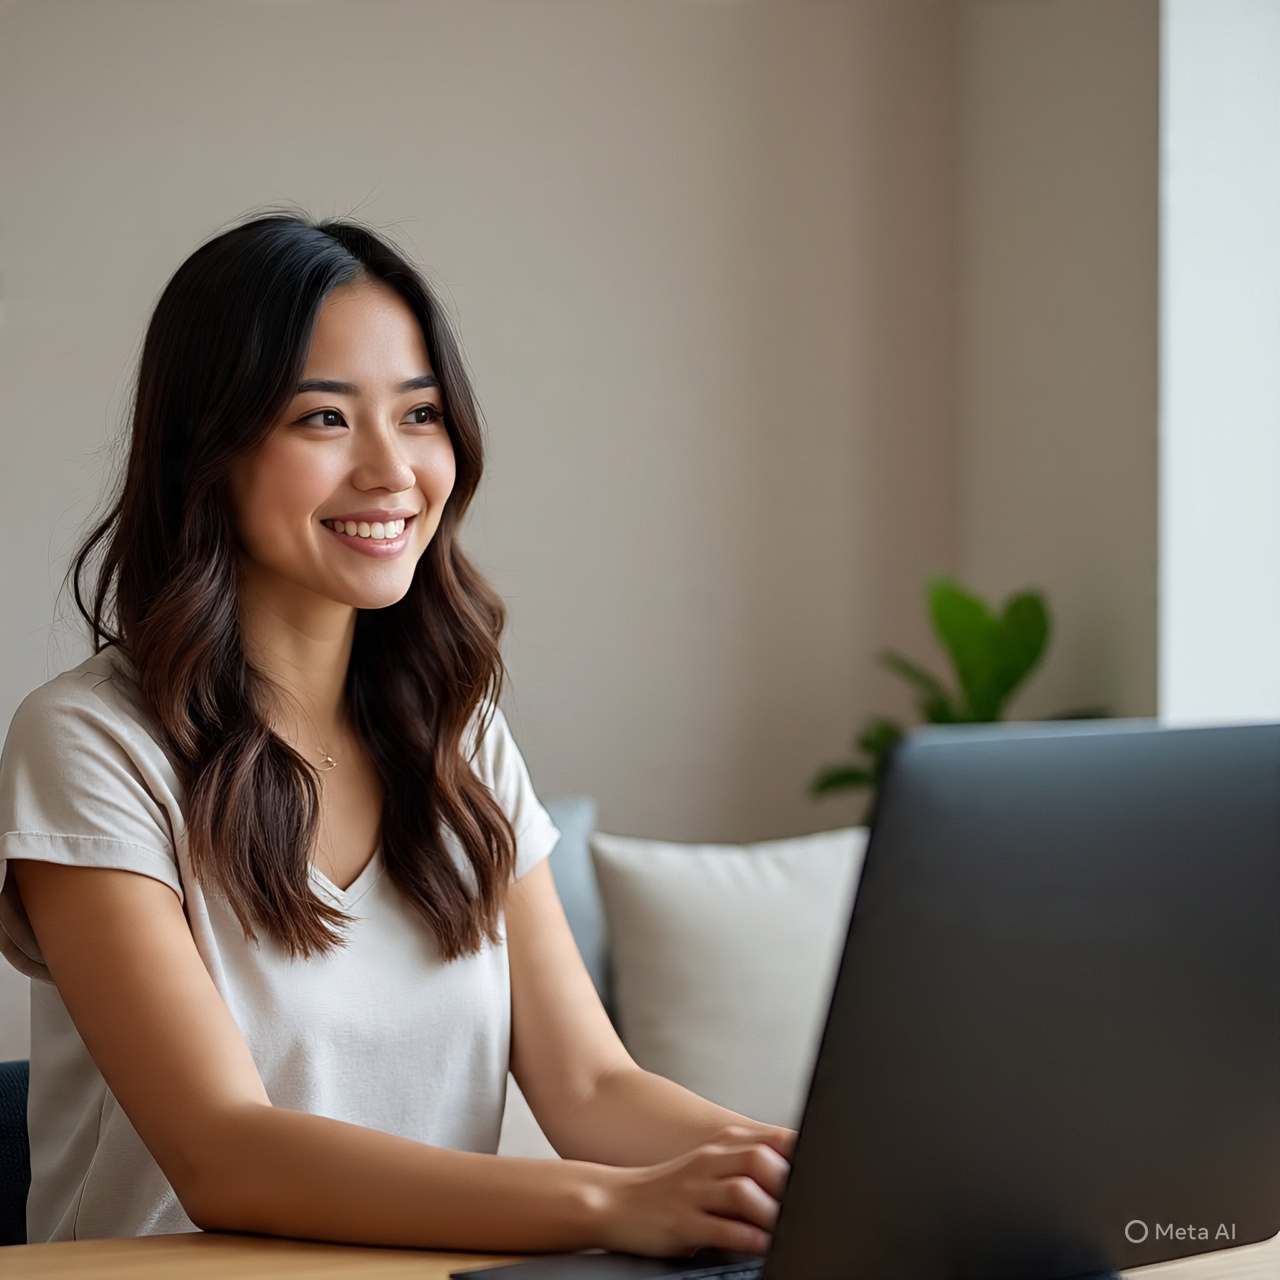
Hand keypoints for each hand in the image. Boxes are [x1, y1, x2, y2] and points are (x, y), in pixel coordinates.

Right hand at [597, 1124, 793, 1257]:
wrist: (614, 1200)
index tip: (824, 1168)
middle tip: (809, 1202)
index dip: (800, 1151)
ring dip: (769, 1211)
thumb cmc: (670, 1188)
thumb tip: (794, 1175)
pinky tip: (760, 1245)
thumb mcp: (709, 1168)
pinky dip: (744, 1238)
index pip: (770, 1139)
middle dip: (788, 1180)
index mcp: (721, 1148)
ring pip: (741, 1192)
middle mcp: (709, 1163)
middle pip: (759, 1159)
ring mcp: (693, 1192)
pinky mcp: (680, 1223)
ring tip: (788, 1227)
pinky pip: (718, 1229)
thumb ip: (746, 1167)